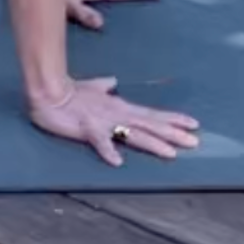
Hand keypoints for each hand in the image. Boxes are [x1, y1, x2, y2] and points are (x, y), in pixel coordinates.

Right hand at [30, 76, 199, 166]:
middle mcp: (117, 114)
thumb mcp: (91, 88)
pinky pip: (99, 142)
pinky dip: (109, 150)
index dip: (173, 119)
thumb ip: (103, 86)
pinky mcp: (87, 129)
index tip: (193, 124)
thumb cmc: (69, 92)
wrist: (47, 92)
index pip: (151, 115)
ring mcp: (103, 122)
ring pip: (133, 134)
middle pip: (150, 125)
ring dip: (152, 143)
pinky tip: (118, 162)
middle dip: (173, 134)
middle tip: (195, 142)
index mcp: (119, 107)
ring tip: (171, 154)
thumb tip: (112, 80)